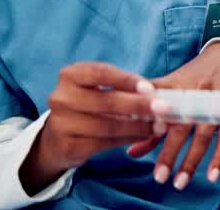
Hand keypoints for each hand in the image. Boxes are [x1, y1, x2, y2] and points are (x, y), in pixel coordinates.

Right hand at [20, 62, 166, 193]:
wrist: (55, 138)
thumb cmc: (85, 106)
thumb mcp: (95, 89)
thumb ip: (120, 89)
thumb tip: (157, 94)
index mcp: (70, 75)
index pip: (100, 72)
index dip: (126, 80)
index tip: (150, 88)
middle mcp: (61, 97)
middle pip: (106, 101)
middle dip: (139, 105)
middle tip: (164, 109)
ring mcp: (62, 123)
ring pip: (107, 125)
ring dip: (138, 126)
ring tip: (159, 126)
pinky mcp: (68, 146)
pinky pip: (104, 143)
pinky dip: (128, 139)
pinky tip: (143, 136)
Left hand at [133, 41, 219, 189]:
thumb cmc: (193, 78)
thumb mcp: (172, 90)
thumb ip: (152, 121)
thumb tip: (131, 153)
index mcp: (173, 86)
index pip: (156, 106)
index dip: (146, 124)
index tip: (133, 146)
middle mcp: (193, 93)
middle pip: (179, 125)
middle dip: (169, 151)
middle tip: (159, 176)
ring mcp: (214, 101)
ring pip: (202, 134)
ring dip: (192, 160)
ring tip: (180, 182)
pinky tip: (212, 175)